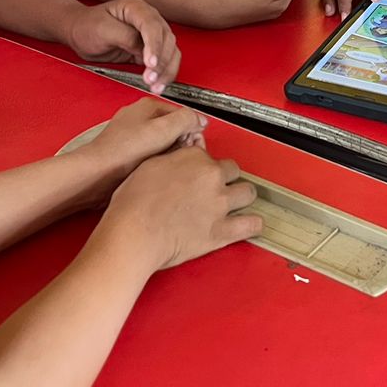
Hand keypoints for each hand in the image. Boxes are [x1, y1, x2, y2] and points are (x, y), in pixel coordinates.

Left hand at [60, 0, 180, 92]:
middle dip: (161, 61)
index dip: (154, 45)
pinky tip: (159, 84)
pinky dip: (165, 73)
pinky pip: (165, 61)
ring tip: (156, 86)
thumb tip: (143, 49)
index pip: (152, 26)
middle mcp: (148, 19)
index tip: (150, 63)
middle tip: (150, 79)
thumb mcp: (101, 29)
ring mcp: (151, 34)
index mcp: (136, 8)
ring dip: (166, 70)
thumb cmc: (86, 26)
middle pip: (166, 40)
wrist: (79, 32)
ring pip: (170, 51)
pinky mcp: (150, 49)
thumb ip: (124, 37)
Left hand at [75, 98, 207, 194]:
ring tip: (166, 162)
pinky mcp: (128, 151)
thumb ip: (187, 119)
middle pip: (172, 128)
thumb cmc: (122, 150)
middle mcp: (139, 117)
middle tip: (180, 154)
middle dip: (181, 142)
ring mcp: (132, 135)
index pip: (182, 113)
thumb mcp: (163, 129)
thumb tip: (200, 120)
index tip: (194, 142)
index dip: (192, 129)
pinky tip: (155, 169)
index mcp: (148, 105)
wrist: (98, 172)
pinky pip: (150, 154)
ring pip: (162, 142)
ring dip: (169, 153)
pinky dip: (156, 161)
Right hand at [102, 145, 261, 270]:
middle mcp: (211, 177)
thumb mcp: (148, 166)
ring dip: (242, 197)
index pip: (210, 156)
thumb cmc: (134, 203)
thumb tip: (179, 155)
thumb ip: (171, 158)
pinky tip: (250, 223)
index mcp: (193, 158)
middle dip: (227, 179)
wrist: (135, 232)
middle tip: (216, 188)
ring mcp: (219, 204)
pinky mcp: (222, 230)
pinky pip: (251, 224)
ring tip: (235, 202)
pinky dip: (252, 224)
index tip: (200, 174)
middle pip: (233, 171)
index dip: (205, 167)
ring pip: (247, 193)